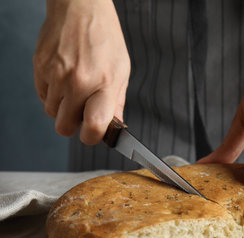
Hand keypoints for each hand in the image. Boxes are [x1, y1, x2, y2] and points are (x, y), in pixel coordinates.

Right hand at [33, 0, 129, 144]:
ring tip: (74, 89)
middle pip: (65, 127)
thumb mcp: (122, 70)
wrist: (81, 8)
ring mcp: (56, 75)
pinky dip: (51, 94)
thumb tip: (114, 126)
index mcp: (104, 83)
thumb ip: (117, 102)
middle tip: (82, 113)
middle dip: (74, 125)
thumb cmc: (105, 38)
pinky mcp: (40, 67)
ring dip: (62, 108)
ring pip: (52, 113)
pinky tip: (63, 79)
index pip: (95, 126)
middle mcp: (78, 81)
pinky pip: (42, 96)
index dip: (92, 137)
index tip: (93, 134)